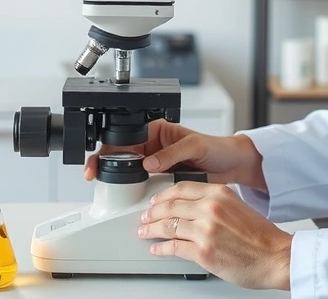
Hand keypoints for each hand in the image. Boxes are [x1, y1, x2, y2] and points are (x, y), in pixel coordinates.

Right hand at [83, 118, 265, 188]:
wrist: (231, 165)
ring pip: (129, 173)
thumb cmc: (216, 148)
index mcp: (156, 130)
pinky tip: (131, 198)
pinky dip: (135, 192)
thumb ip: (171, 153)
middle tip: (95, 178)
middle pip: (121, 156)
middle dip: (106, 166)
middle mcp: (152, 146)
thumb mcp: (194, 145)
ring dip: (119, 182)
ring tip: (111, 191)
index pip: (124, 137)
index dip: (108, 149)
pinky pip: (143, 186)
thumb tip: (149, 163)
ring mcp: (155, 163)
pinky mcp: (161, 179)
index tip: (99, 163)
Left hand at [138, 182, 291, 289]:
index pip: (181, 188)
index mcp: (220, 193)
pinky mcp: (203, 252)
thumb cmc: (262, 237)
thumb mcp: (238, 206)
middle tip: (145, 217)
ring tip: (145, 232)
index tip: (156, 201)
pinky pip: (173, 247)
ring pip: (168, 226)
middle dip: (153, 213)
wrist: (276, 256)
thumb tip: (193, 208)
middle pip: (170, 206)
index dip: (163, 195)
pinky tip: (157, 248)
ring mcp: (205, 229)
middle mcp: (210, 208)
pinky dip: (161, 248)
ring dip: (152, 229)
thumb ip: (216, 203)